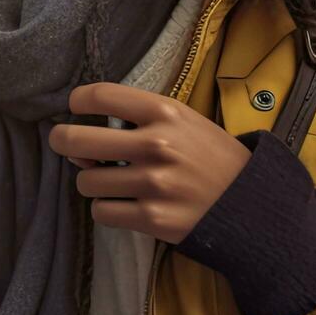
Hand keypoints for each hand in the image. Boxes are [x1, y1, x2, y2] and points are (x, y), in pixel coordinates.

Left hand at [49, 82, 250, 242]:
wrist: (252, 202)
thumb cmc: (213, 158)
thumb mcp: (185, 123)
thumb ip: (139, 124)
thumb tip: (82, 144)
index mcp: (165, 112)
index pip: (100, 95)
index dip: (77, 101)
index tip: (76, 108)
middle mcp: (156, 144)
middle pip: (76, 140)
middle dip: (63, 142)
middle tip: (68, 146)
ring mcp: (153, 183)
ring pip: (86, 182)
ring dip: (94, 183)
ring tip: (115, 183)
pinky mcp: (152, 218)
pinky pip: (102, 212)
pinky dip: (108, 210)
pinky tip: (126, 205)